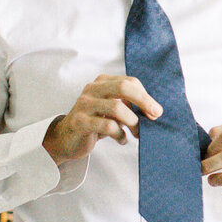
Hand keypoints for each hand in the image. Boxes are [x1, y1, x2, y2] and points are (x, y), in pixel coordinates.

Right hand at [43, 75, 161, 165]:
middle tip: (155, 116)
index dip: (146, 96)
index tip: (156, 111)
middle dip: (144, 101)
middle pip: (124, 87)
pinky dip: (120, 135)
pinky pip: (107, 126)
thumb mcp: (111, 110)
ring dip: (133, 122)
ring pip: (117, 107)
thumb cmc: (94, 123)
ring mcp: (84, 105)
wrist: (66, 138)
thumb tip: (154, 111)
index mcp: (102, 83)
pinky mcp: (80, 122)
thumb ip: (128, 105)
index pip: (129, 82)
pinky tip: (122, 140)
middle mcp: (92, 90)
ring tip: (137, 133)